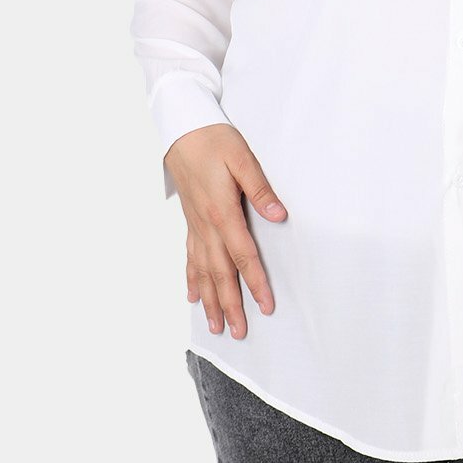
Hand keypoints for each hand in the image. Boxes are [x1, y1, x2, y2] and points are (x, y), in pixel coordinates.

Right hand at [164, 124, 287, 340]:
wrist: (183, 129)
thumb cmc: (214, 141)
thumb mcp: (243, 159)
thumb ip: (260, 189)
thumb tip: (279, 216)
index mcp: (223, 212)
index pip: (243, 255)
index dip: (256, 282)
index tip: (266, 306)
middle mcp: (206, 225)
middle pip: (220, 273)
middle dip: (230, 304)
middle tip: (239, 333)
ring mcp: (196, 225)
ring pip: (203, 271)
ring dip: (210, 300)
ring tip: (216, 326)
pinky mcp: (190, 221)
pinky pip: (190, 257)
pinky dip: (192, 279)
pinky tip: (193, 296)